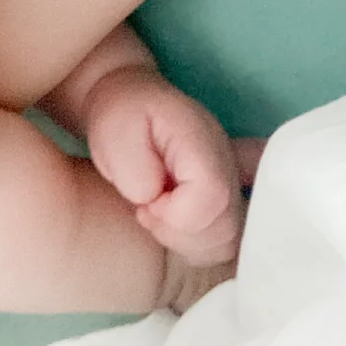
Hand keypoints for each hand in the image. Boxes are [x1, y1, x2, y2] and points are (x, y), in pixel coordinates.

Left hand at [84, 66, 247, 265]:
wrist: (131, 103)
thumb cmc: (121, 115)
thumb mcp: (114, 131)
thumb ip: (134, 169)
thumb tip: (154, 199)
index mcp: (202, 138)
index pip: (213, 195)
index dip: (176, 214)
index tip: (146, 202)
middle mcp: (227, 161)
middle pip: (226, 225)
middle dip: (178, 231)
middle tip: (146, 208)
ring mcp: (231, 180)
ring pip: (227, 239)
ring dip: (186, 240)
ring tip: (157, 212)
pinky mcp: (226, 197)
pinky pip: (227, 239)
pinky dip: (198, 242)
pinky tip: (173, 220)